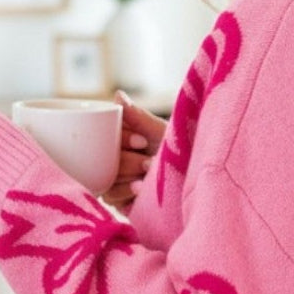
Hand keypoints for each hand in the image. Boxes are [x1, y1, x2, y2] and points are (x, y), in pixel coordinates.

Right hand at [101, 90, 168, 212]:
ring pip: (104, 176)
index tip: (142, 141)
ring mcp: (112, 178)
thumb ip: (139, 117)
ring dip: (127, 176)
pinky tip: (139, 190)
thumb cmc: (177, 154)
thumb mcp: (161, 133)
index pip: (106, 134)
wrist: (190, 184)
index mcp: (120, 136)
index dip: (122, 138)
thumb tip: (118, 95)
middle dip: (128, 160)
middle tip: (149, 163)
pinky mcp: (116, 198)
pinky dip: (124, 191)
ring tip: (148, 176)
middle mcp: (113, 155)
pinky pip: (109, 195)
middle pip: (102, 157)